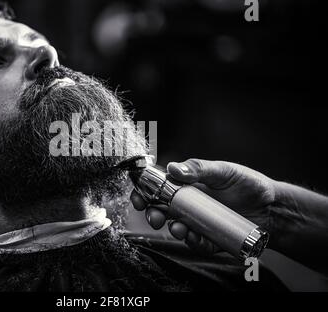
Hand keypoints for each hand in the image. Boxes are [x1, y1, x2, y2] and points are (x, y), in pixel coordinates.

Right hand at [130, 158, 276, 255]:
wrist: (273, 207)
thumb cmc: (247, 184)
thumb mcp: (223, 171)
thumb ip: (199, 169)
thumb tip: (172, 168)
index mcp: (188, 185)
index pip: (159, 187)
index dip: (144, 192)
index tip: (138, 196)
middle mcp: (189, 204)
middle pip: (161, 210)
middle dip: (152, 215)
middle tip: (154, 217)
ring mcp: (199, 221)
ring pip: (176, 228)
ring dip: (171, 230)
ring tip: (178, 229)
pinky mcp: (211, 237)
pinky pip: (197, 242)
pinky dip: (193, 241)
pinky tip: (195, 236)